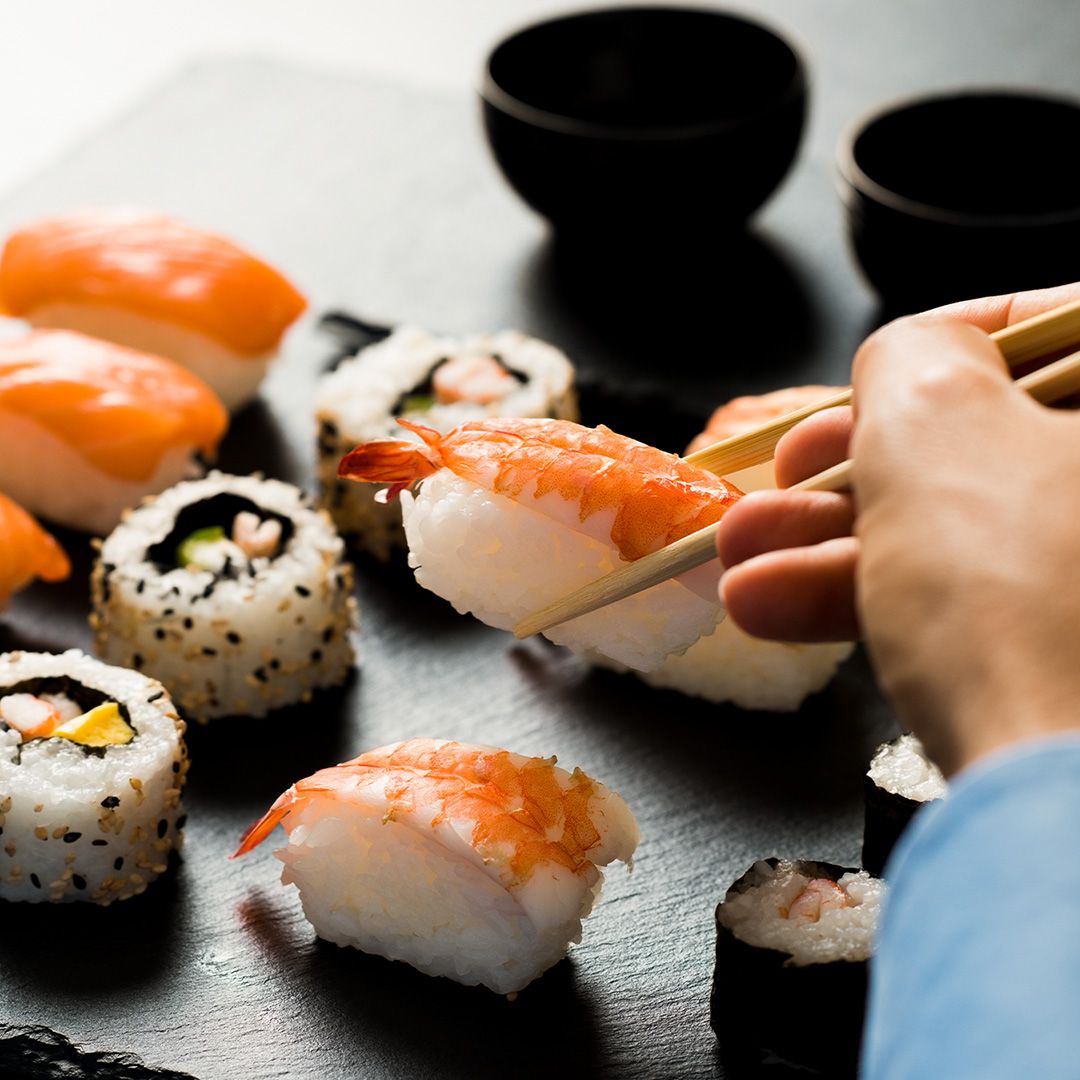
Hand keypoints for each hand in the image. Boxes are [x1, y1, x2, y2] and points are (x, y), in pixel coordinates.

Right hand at [717, 283, 1079, 773]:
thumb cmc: (1015, 585)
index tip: (867, 381)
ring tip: (736, 556)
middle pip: (1002, 447)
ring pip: (973, 540)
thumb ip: (909, 357)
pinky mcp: (1076, 665)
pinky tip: (772, 611)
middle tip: (781, 478)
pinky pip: (982, 612)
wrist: (1064, 810)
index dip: (948, 340)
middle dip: (856, 469)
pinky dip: (877, 606)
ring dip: (835, 546)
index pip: (1063, 329)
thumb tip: (906, 367)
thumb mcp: (933, 425)